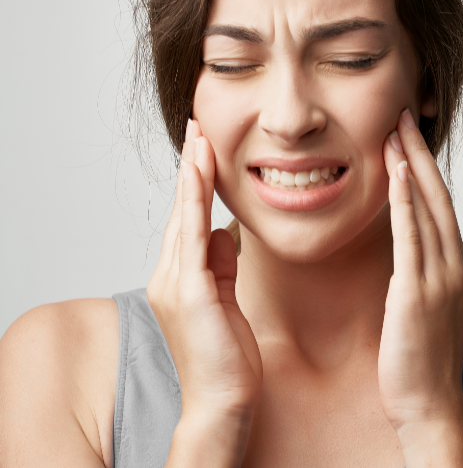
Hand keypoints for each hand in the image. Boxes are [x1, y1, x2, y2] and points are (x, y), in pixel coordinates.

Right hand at [146, 119, 261, 444]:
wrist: (223, 400)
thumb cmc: (227, 355)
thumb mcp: (227, 298)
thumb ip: (222, 264)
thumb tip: (224, 231)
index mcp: (181, 276)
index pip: (188, 218)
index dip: (195, 182)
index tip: (203, 148)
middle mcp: (170, 275)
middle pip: (181, 209)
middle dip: (191, 167)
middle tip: (198, 127)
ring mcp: (175, 283)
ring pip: (183, 216)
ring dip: (193, 174)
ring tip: (200, 137)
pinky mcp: (189, 293)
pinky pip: (192, 237)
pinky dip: (195, 203)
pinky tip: (201, 175)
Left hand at [378, 109, 462, 431]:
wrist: (430, 405)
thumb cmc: (423, 361)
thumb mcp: (426, 307)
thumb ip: (420, 274)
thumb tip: (405, 253)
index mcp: (454, 267)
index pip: (440, 205)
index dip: (426, 167)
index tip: (408, 137)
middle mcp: (453, 265)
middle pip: (438, 195)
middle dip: (420, 153)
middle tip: (403, 115)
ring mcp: (439, 278)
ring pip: (427, 207)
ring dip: (412, 165)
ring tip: (395, 130)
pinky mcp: (417, 293)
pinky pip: (412, 237)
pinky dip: (407, 201)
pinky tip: (398, 173)